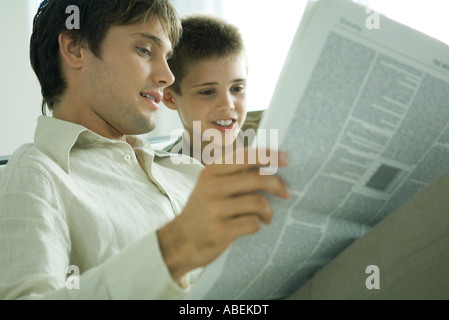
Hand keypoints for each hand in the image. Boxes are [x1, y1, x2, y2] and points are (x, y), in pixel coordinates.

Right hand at [157, 148, 290, 283]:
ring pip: (258, 203)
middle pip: (257, 179)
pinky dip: (258, 225)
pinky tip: (254, 226)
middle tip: (287, 192)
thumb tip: (269, 165)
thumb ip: (233, 174)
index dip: (269, 156)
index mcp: (212, 171)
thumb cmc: (203, 211)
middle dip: (278, 185)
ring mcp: (215, 209)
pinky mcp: (220, 230)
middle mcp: (212, 187)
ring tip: (267, 216)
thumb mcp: (210, 185)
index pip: (245, 156)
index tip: (286, 159)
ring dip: (268, 211)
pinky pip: (252, 223)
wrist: (180, 241)